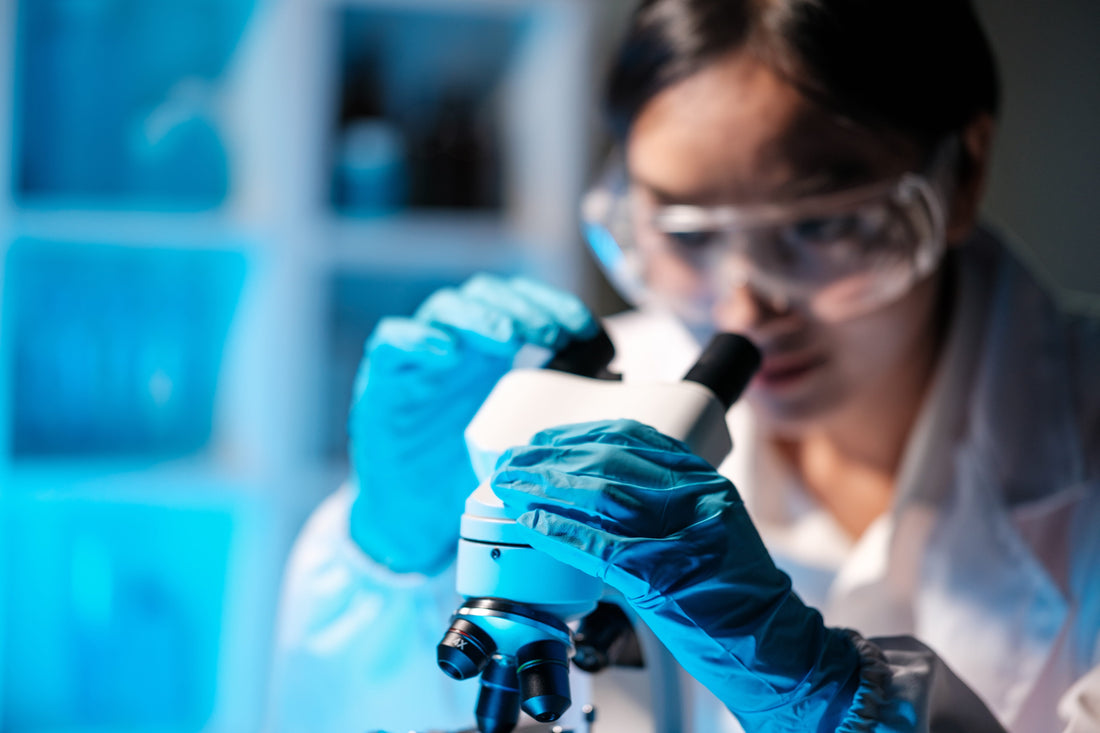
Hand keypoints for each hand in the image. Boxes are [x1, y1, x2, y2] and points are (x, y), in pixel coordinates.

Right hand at [348, 274, 595, 574]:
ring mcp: (418, 358)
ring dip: (481, 316)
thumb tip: (619, 385)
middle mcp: (457, 344)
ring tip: (509, 335)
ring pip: (445, 309)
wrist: (413, 520)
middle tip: (552, 332)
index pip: (523, 306)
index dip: (553, 306)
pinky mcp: (381, 379)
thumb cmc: (470, 475)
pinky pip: (392, 341)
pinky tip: (446, 350)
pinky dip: (419, 338)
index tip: (585, 327)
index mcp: (494, 352)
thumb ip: (556, 408)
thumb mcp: (521, 440)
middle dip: (523, 307)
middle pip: (486, 297)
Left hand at [491, 419, 860, 731]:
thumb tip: (586, 493)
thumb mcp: (703, 531)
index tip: (542, 438)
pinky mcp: (668, 576)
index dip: (577, 434)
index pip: (632, 438)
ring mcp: (685, 535)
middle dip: (550, 458)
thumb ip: (657, 506)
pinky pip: (602, 546)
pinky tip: (532, 522)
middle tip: (511, 460)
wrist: (776, 651)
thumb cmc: (734, 600)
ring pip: (602, 495)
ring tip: (509, 485)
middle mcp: (699, 498)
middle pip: (610, 461)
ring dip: (545, 488)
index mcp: (705, 482)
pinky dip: (561, 530)